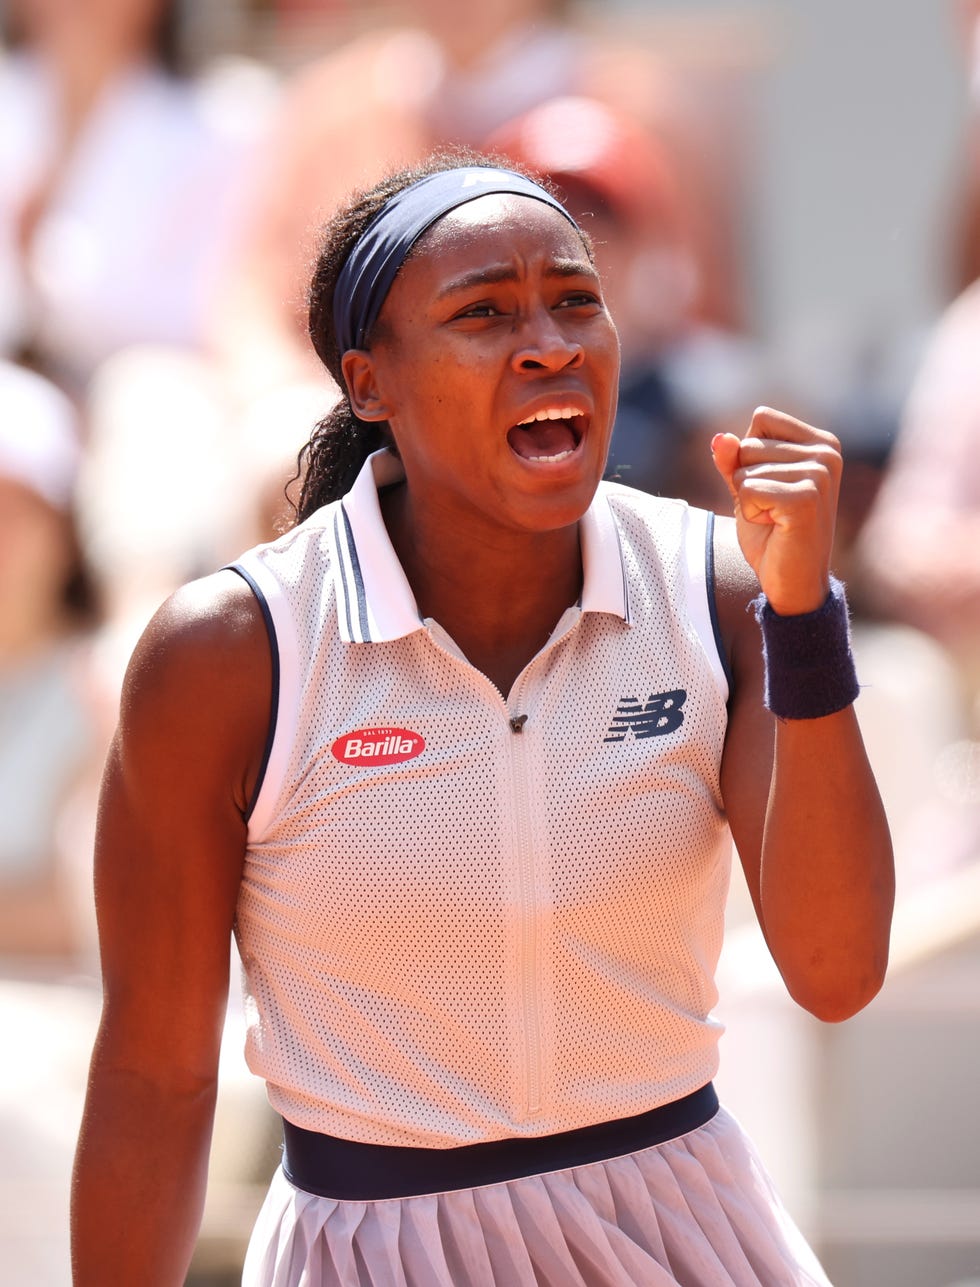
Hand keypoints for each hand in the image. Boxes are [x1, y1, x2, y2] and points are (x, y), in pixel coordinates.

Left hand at [710, 406, 841, 614]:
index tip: (770, 486)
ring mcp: (820, 474)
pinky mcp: (806, 498)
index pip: (762, 418)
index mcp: (822, 442)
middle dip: (746, 480)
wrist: (791, 581)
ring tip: (775, 518)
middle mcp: (827, 452)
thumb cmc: (772, 533)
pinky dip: (750, 512)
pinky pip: (748, 489)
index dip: (749, 455)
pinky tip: (774, 526)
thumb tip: (720, 438)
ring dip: (748, 499)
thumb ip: (733, 459)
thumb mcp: (747, 488)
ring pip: (744, 469)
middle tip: (772, 509)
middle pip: (748, 443)